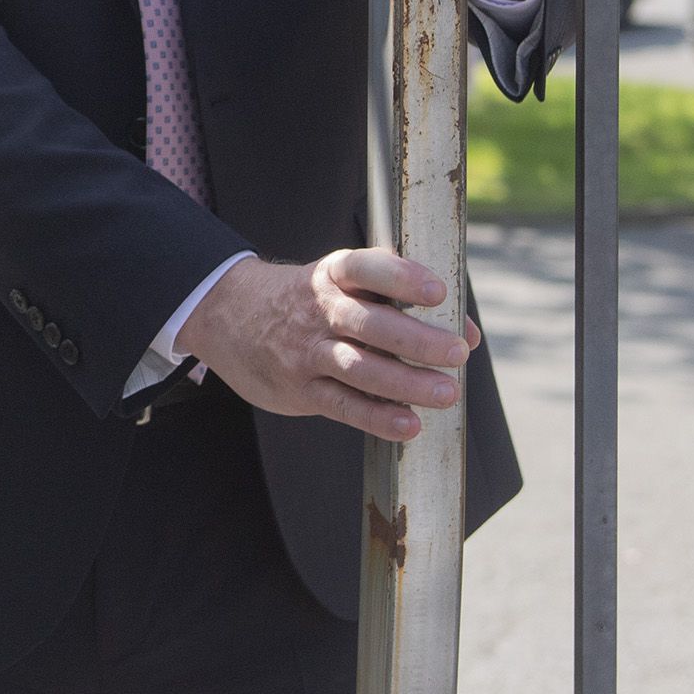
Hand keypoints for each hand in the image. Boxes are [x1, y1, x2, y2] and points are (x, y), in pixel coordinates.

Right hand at [174, 249, 481, 441]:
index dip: (401, 278)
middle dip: (416, 340)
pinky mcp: (300, 389)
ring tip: (446, 394)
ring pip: (358, 368)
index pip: (365, 269)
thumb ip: (398, 300)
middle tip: (458, 352)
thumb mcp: (339, 282)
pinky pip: (341, 405)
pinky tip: (408, 424)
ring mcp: (306, 352)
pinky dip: (376, 417)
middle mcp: (317, 311)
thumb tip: (467, 333)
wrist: (226, 316)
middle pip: (368, 325)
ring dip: (405, 382)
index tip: (438, 292)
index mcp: (331, 275)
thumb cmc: (309, 301)